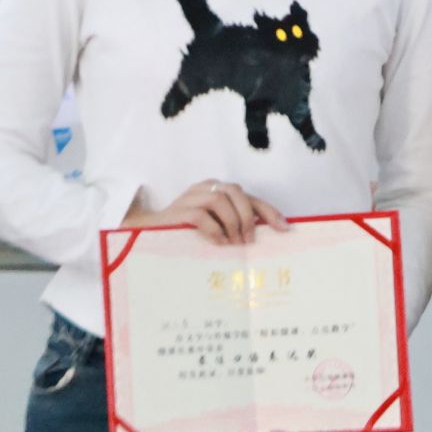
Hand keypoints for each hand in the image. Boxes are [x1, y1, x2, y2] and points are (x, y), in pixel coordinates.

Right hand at [123, 179, 287, 244]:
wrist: (145, 235)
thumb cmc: (185, 234)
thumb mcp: (214, 228)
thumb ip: (234, 226)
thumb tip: (262, 239)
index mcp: (217, 190)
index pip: (249, 197)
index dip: (269, 211)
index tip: (285, 228)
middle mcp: (204, 188)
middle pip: (236, 192)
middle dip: (248, 217)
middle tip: (249, 241)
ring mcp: (189, 197)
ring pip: (220, 199)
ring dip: (232, 222)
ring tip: (234, 243)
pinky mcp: (177, 212)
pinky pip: (201, 215)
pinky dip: (214, 229)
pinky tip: (218, 243)